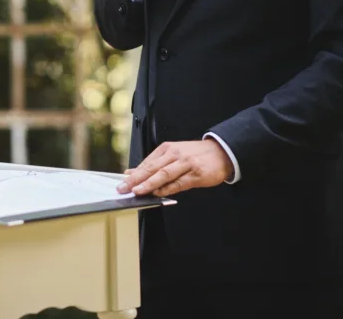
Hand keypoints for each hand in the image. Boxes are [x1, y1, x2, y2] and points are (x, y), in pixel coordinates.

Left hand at [116, 139, 232, 197]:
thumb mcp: (173, 154)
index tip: (122, 182)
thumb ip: (155, 164)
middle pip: (152, 168)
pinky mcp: (196, 174)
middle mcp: (175, 155)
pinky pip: (179, 183)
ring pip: (164, 174)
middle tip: (124, 187)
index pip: (146, 163)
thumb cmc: (194, 154)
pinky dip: (168, 189)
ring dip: (149, 184)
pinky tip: (158, 193)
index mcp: (167, 149)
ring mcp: (186, 164)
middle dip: (136, 179)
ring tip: (137, 191)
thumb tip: (132, 173)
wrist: (221, 152)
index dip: (133, 174)